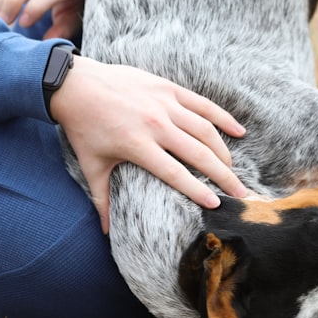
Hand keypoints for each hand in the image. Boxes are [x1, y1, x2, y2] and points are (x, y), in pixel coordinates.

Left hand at [48, 56, 247, 232]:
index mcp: (137, 145)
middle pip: (199, 153)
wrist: (75, 84)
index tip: (216, 205)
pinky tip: (239, 132)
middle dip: (223, 176)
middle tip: (241, 194)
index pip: (175, 173)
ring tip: (234, 170)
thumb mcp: (91, 165)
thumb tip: (106, 233)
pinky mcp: (168, 88)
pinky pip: (203, 104)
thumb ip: (102, 199)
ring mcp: (164, 103)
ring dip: (224, 151)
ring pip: (205, 129)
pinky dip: (223, 118)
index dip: (197, 190)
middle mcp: (155, 124)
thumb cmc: (83, 127)